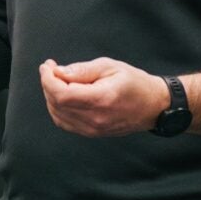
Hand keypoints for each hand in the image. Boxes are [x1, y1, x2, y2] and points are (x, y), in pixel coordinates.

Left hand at [38, 57, 168, 136]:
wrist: (153, 106)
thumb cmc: (134, 82)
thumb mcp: (110, 67)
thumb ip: (83, 70)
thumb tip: (59, 72)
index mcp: (101, 99)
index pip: (62, 94)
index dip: (48, 79)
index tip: (47, 66)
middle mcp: (95, 118)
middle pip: (57, 104)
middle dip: (48, 84)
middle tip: (51, 69)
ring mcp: (93, 129)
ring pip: (58, 115)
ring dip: (51, 96)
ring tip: (57, 80)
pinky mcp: (92, 133)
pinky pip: (65, 123)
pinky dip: (57, 109)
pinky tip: (62, 95)